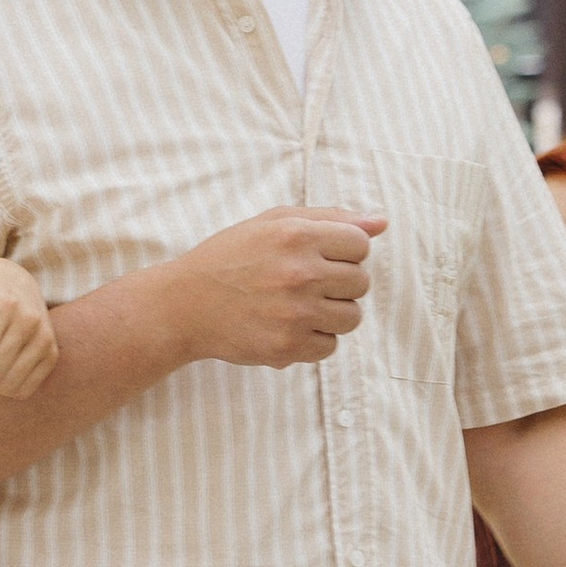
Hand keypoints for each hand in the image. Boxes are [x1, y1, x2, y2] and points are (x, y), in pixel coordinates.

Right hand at [155, 208, 386, 368]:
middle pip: (361, 282)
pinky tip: (288, 326)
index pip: (361, 245)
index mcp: (298, 236)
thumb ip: (330, 218)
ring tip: (298, 306)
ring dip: (331, 313)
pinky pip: (330, 346)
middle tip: (304, 283)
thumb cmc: (231, 257)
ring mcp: (294, 314)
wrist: (184, 304)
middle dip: (339, 282)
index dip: (343, 251)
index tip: (318, 256)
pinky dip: (314, 339)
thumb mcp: (274, 223)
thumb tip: (381, 222)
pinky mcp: (286, 348)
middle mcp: (300, 274)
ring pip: (352, 317)